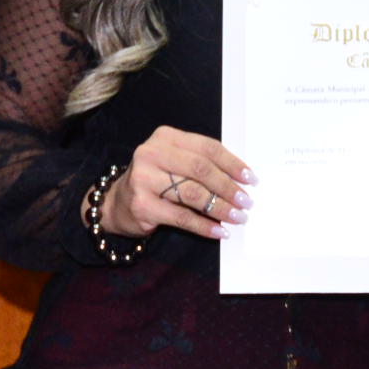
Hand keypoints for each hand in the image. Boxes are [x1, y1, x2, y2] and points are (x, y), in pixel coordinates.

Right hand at [103, 127, 253, 240]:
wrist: (117, 203)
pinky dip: (204, 225)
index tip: (250, 179)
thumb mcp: (175, 162)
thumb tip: (241, 179)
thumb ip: (202, 163)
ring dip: (221, 208)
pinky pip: (182, 217)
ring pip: (193, 194)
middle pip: (201, 169)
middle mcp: (151, 154)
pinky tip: (220, 231)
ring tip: (238, 217)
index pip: (207, 147)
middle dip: (228, 187)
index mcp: (165, 137)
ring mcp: (143, 179)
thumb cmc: (156, 180)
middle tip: (246, 201)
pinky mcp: (142, 205)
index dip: (232, 164)